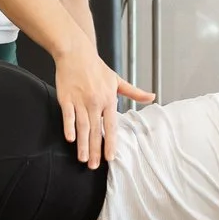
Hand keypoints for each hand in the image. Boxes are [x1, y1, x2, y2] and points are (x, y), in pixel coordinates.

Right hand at [52, 47, 153, 166]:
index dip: (110, 143)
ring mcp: (80, 101)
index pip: (111, 126)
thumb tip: (152, 97)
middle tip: (94, 166)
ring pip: (82, 127)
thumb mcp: (117, 80)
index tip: (110, 157)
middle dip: (95, 150)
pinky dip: (69, 127)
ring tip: (82, 158)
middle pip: (96, 131)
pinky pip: (68, 116)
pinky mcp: (66, 98)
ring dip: (83, 144)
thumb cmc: (96, 67)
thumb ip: (134, 92)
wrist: (76, 53)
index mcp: (108, 99)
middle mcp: (95, 102)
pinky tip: (70, 139)